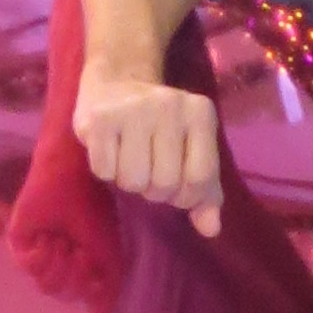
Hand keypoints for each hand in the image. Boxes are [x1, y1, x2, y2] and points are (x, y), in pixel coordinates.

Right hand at [72, 60, 222, 235]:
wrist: (115, 82)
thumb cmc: (160, 126)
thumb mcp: (191, 150)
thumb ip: (205, 191)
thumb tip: (210, 230)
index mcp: (200, 113)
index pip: (200, 179)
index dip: (186, 196)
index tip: (176, 187)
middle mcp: (170, 105)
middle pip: (165, 183)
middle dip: (155, 189)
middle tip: (148, 167)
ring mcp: (134, 109)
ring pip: (134, 181)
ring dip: (129, 182)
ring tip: (128, 158)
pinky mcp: (101, 118)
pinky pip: (105, 172)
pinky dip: (106, 171)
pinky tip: (109, 149)